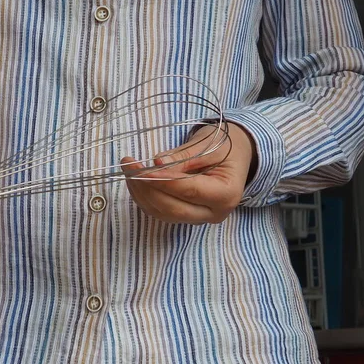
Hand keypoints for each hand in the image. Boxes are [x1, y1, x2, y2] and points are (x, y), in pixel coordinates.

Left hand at [121, 123, 256, 223]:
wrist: (235, 154)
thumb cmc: (225, 146)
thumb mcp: (208, 144)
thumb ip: (182, 157)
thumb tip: (157, 163)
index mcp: (226, 195)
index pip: (189, 191)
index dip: (163, 181)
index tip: (142, 168)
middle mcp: (213, 213)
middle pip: (172, 208)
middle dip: (146, 187)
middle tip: (129, 165)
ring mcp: (198, 218)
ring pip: (162, 212)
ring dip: (140, 192)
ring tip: (128, 168)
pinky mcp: (185, 217)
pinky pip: (159, 211)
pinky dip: (143, 196)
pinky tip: (134, 179)